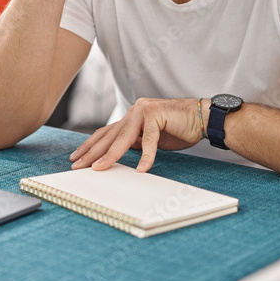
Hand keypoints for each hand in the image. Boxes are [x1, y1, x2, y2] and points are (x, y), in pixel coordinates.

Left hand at [69, 98, 205, 172]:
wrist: (202, 117)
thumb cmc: (179, 129)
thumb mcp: (152, 139)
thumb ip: (136, 142)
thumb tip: (119, 154)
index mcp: (131, 116)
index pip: (106, 133)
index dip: (90, 145)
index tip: (77, 157)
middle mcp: (134, 111)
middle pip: (109, 135)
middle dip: (92, 152)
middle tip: (78, 165)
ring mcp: (144, 111)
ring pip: (123, 137)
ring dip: (110, 155)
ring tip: (99, 168)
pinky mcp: (157, 114)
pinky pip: (150, 140)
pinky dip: (146, 156)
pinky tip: (141, 169)